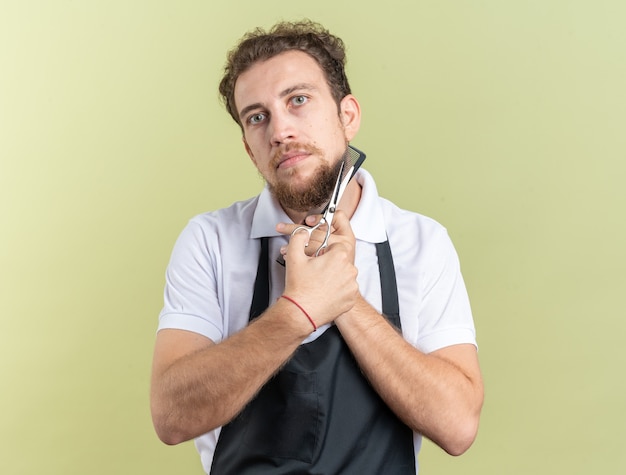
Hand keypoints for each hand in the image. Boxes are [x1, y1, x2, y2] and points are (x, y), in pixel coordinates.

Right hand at [276, 210, 357, 327]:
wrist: (300, 313)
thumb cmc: (299, 286)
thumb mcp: (294, 256)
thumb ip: (298, 237)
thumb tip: (303, 231)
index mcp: (339, 256)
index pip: (336, 246)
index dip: (325, 252)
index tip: (318, 258)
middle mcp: (350, 270)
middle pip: (341, 260)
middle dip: (330, 264)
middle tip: (316, 272)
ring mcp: (352, 286)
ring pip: (344, 275)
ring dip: (334, 276)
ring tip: (319, 283)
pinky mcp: (351, 299)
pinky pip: (346, 289)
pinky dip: (338, 290)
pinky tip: (325, 292)